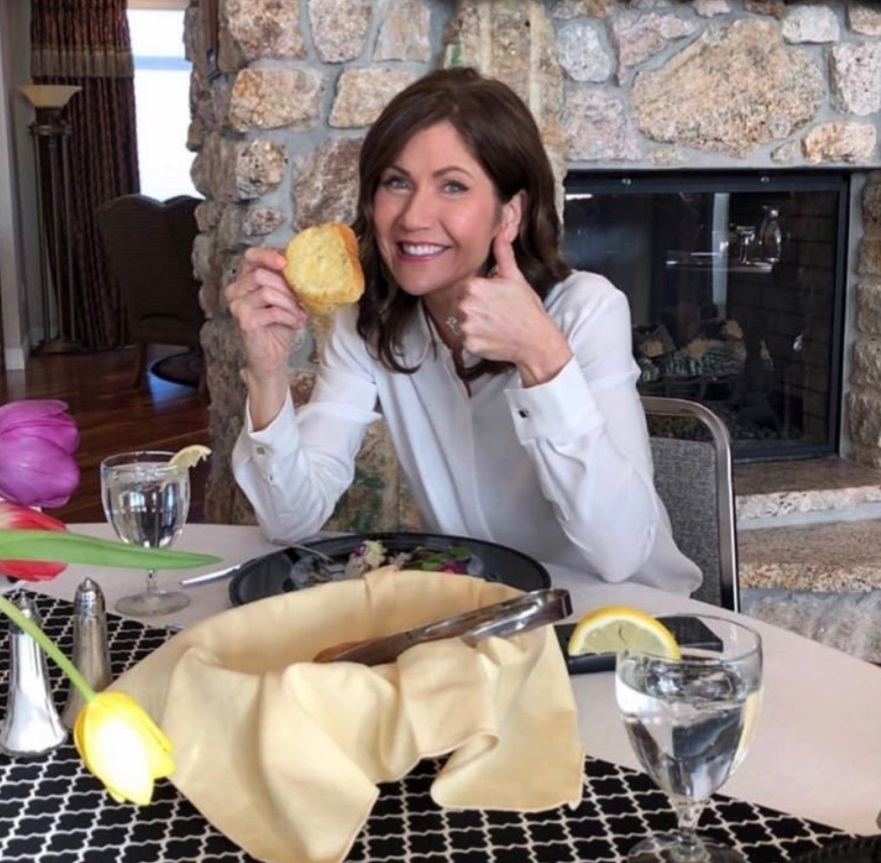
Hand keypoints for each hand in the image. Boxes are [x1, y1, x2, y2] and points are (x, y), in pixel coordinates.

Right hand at [225, 246, 308, 377]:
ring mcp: (238, 306)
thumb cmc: (278, 324)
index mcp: (246, 279)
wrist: (272, 354)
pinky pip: (272, 311)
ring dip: (290, 304)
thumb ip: (286, 280)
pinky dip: (289, 317)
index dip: (267, 255)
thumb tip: (305, 263)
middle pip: (260, 275)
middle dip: (286, 287)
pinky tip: (296, 323)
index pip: (250, 256)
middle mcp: (236, 291)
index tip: (285, 262)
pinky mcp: (245, 322)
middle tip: (300, 300)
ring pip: (267, 292)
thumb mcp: (284, 297)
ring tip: (300, 314)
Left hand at [455, 229, 572, 385]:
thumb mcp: (515, 277)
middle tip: (494, 314)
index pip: (464, 288)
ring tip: (493, 325)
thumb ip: (503, 254)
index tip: (491, 300)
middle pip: (459, 305)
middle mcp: (465, 306)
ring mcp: (466, 327)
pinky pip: (464, 340)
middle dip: (473, 309)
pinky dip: (475, 340)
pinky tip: (491, 337)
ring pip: (460, 323)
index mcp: (474, 286)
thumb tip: (501, 231)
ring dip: (472, 325)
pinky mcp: (468, 345)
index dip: (477, 294)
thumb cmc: (527, 308)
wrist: (536, 340)